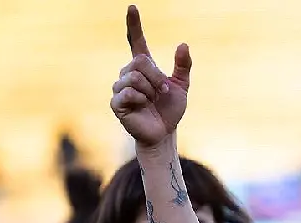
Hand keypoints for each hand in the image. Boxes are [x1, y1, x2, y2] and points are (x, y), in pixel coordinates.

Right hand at [111, 5, 191, 147]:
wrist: (164, 132)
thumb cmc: (170, 109)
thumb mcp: (182, 86)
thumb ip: (183, 65)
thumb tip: (183, 44)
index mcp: (143, 67)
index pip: (136, 41)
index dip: (134, 25)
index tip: (132, 8)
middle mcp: (128, 73)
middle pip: (140, 62)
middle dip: (156, 78)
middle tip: (162, 92)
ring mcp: (120, 87)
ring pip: (133, 77)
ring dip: (150, 90)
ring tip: (152, 101)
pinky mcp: (116, 102)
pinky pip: (128, 92)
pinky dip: (141, 99)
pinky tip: (143, 106)